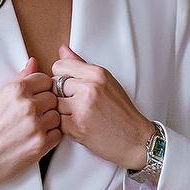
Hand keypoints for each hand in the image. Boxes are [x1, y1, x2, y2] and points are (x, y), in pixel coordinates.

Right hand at [0, 57, 61, 189]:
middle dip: (45, 105)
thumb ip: (19, 79)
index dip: (41, 89)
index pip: (44, 80)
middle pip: (53, 97)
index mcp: (16, 90)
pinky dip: (49, 137)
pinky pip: (57, 134)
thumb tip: (33, 62)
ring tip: (33, 127)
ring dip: (49, 121)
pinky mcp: (41, 144)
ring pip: (57, 116)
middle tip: (32, 115)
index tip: (35, 97)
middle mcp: (27, 106)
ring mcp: (36, 126)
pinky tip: (35, 138)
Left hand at [51, 43, 152, 170]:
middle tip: (76, 104)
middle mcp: (89, 88)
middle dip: (60, 95)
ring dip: (62, 111)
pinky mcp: (76, 126)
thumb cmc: (122, 112)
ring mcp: (82, 107)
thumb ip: (80, 66)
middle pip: (54, 85)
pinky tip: (79, 126)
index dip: (60, 77)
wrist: (135, 139)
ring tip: (79, 115)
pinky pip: (57, 121)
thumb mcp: (106, 82)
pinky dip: (65, 126)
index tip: (68, 87)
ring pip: (54, 104)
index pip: (59, 66)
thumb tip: (62, 50)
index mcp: (97, 74)